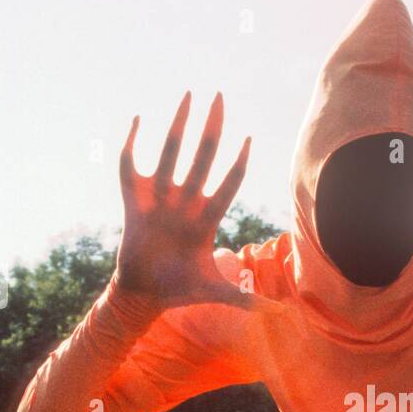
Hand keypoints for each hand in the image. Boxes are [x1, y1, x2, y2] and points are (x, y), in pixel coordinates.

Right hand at [115, 91, 257, 310]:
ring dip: (178, 125)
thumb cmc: (181, 290)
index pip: (228, 184)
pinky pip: (130, 165)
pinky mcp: (133, 201)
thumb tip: (282, 315)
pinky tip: (138, 119)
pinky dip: (132, 143)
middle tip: (220, 96)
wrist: (144, 295)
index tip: (250, 140)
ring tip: (188, 95)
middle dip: (212, 128)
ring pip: (170, 153)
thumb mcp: (216, 293)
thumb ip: (247, 301)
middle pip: (203, 157)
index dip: (238, 164)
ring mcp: (159, 198)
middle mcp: (185, 202)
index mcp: (206, 219)